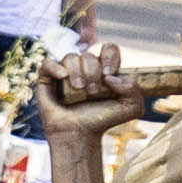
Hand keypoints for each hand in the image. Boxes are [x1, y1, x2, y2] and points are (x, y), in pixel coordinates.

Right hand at [35, 41, 149, 140]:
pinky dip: (55, 68)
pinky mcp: (47, 78)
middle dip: (93, 72)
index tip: (108, 76)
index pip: (108, 49)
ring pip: (70, 57)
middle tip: (93, 92)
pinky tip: (62, 78)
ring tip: (79, 89)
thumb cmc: (102, 120)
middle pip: (89, 55)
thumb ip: (134, 88)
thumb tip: (110, 77)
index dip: (109, 57)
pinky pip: (48, 63)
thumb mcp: (131, 107)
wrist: (79, 134)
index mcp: (104, 69)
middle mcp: (84, 67)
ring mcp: (65, 72)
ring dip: (77, 73)